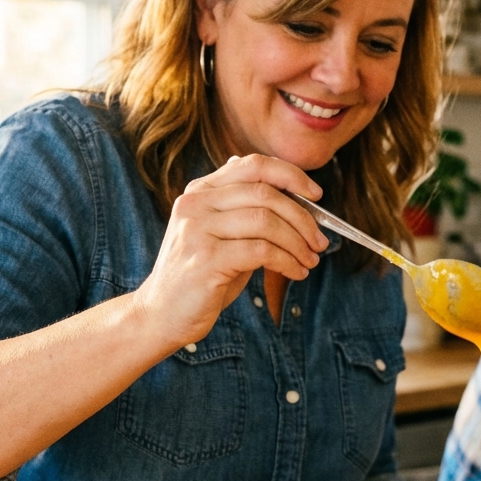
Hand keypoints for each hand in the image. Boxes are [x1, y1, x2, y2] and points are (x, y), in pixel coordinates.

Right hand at [133, 154, 329, 351]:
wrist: (161, 315)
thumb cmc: (200, 277)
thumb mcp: (221, 235)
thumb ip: (245, 210)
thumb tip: (287, 189)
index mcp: (201, 191)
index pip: (253, 165)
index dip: (290, 175)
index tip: (316, 194)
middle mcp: (196, 203)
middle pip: (265, 194)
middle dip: (303, 218)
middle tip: (319, 241)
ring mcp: (197, 230)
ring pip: (267, 222)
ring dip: (298, 243)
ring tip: (310, 260)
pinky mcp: (205, 260)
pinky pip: (262, 251)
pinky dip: (287, 262)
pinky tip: (296, 272)